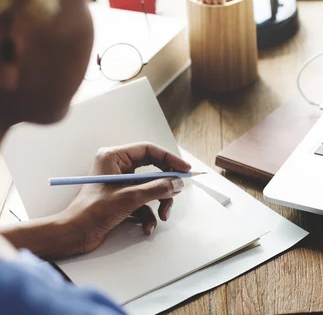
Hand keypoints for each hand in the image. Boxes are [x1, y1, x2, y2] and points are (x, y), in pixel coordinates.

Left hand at [60, 142, 190, 255]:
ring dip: (159, 203)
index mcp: (114, 157)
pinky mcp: (122, 200)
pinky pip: (144, 203)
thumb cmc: (91, 212)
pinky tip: (147, 227)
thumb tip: (177, 183)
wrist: (73, 235)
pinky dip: (149, 215)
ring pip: (151, 188)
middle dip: (165, 185)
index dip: (169, 159)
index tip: (184, 169)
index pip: (149, 150)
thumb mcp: (129, 198)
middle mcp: (118, 168)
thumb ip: (157, 188)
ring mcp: (120, 184)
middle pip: (153, 170)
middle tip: (177, 191)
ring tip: (162, 215)